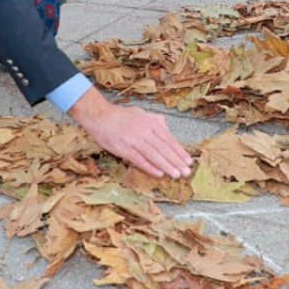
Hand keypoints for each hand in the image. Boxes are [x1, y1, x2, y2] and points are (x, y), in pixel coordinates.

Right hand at [69, 88, 192, 178]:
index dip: (179, 151)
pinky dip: (150, 167)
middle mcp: (144, 131)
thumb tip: (165, 126)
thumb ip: (154, 120)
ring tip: (176, 175)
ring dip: (166, 166)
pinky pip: (139, 160)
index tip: (188, 161)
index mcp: (150, 123)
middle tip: (186, 172)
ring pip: (154, 155)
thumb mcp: (141, 113)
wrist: (100, 116)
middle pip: (164, 148)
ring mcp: (133, 140)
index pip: (169, 139)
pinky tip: (159, 173)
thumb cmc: (121, 116)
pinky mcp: (123, 148)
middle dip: (176, 161)